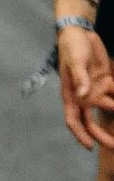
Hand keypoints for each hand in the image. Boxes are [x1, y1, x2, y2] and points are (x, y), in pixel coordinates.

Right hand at [56, 26, 113, 150]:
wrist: (80, 34)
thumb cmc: (72, 48)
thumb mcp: (75, 62)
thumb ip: (80, 78)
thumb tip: (84, 95)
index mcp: (71, 96)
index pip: (73, 121)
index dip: (80, 135)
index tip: (90, 146)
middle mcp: (83, 98)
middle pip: (91, 122)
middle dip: (101, 136)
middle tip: (113, 146)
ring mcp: (95, 91)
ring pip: (106, 110)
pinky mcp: (105, 81)